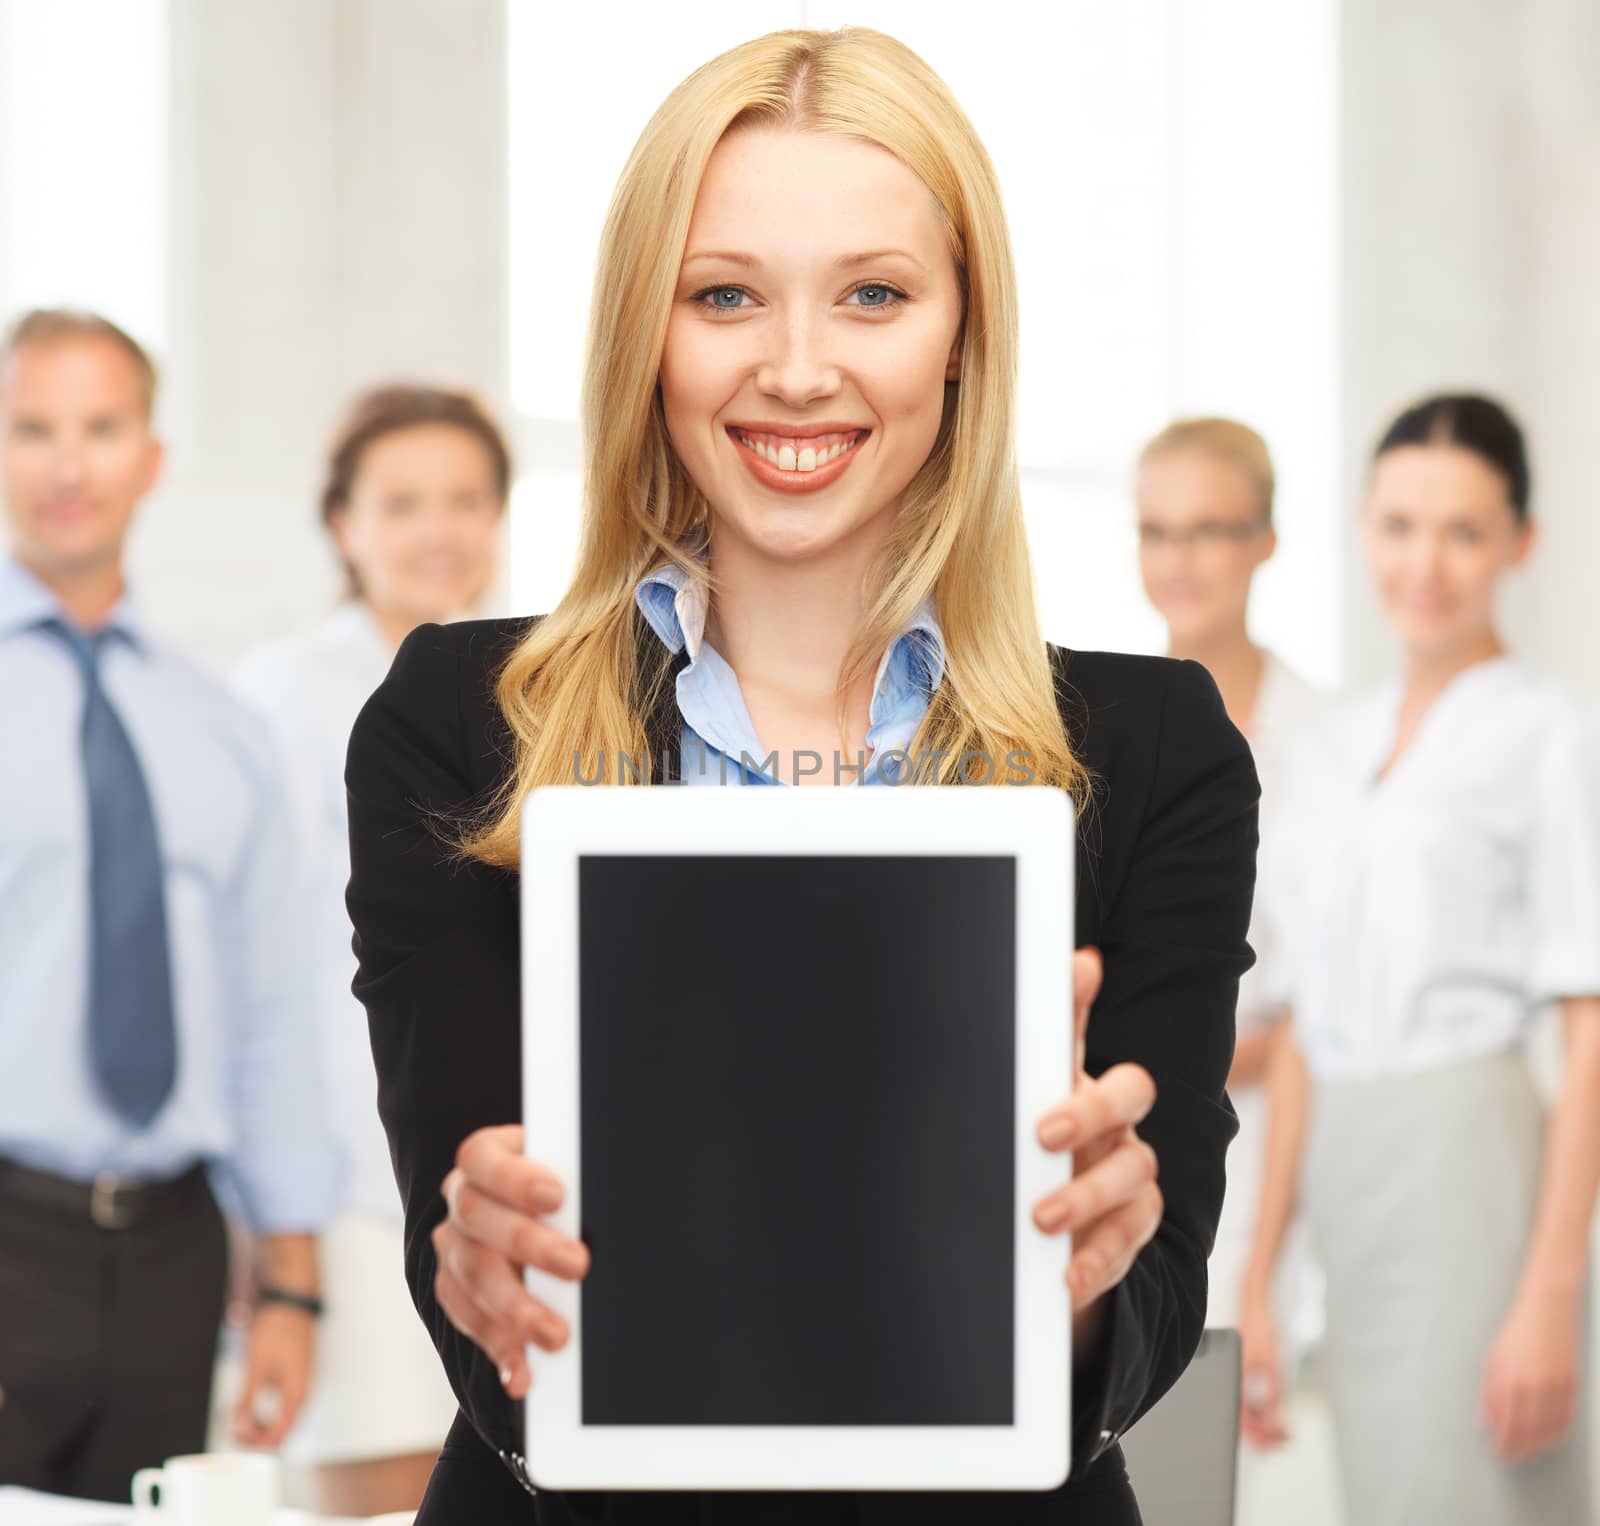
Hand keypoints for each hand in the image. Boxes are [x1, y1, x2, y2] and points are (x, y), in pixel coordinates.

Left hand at [231, 1304, 315, 1446]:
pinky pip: (283, 1406)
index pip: (280, 1435)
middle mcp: (303, 1393)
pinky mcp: (296, 1379)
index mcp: (296, 1393)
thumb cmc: (277, 1330)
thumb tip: (237, 1428)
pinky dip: (266, 1411)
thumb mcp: (256, 1366)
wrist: (292, 1303)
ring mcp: (301, 1385)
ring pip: (283, 1419)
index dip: (255, 1442)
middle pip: (282, 1430)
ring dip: (260, 1424)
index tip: (234, 1434)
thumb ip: (247, 1400)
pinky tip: (249, 1404)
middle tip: (231, 1427)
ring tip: (236, 1417)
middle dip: (255, 1435)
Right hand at [435, 1123, 589, 1399]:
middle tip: (579, 1266)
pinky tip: (523, 1374)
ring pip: (473, 1275)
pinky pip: (469, 1320)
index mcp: (486, 1157)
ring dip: (517, 1309)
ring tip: (557, 1337)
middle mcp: (461, 1198)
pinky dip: (500, 1348)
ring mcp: (453, 1246)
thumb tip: (622, 1197)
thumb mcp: (574, 1175)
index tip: (558, 1197)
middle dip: (529, 1244)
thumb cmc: (570, 1191)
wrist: (547, 1220)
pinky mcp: (454, 1290)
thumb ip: (583, 1183)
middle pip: (477, 1217)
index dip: (515, 1178)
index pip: (483, 1157)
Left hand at [1032, 948, 1161, 1312]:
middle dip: (1092, 1108)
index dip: (1080, 998)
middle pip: (1130, 1091)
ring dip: (1087, 1194)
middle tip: (1044, 1134)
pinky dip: (1100, 1257)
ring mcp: (1128, 1170)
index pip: (1076, 1032)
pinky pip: (1131, 1235)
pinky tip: (1068, 1273)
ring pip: (1134, 1169)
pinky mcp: (1132, 1225)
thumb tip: (1002, 1007)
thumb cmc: (1016, 1168)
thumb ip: (997, 1077)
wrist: (1030, 1247)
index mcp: (1071, 1083)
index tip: (1079, 967)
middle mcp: (1110, 1119)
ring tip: (1041, 1219)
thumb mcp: (998, 1124)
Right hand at [1237, 1286, 1288, 1448]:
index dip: (1264, 1435)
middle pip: (1242, 1422)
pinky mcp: (1239, 1373)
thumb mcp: (1273, 1366)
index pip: (1244, 1421)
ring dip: (1262, 1425)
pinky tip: (1271, 1415)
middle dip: (1264, 1435)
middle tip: (1286, 1439)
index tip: (1283, 1438)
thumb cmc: (1260, 1331)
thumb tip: (1275, 1420)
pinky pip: (1245, 1402)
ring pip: (1244, 1413)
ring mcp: (1233, 1378)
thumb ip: (1273, 1396)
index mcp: (1234, 1381)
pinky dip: (1259, 1412)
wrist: (1254, 1307)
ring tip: (1283, 1430)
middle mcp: (1230, 1381)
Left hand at [1480, 1286, 1581, 1462]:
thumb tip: (1485, 1419)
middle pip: (1528, 1430)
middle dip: (1519, 1448)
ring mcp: (1556, 1386)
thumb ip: (1489, 1391)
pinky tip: (1548, 1437)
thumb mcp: (1494, 1358)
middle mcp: (1535, 1386)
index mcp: (1512, 1378)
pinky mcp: (1572, 1384)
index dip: (1505, 1441)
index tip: (1499, 1450)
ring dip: (1538, 1445)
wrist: (1548, 1309)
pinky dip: (1557, 1433)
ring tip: (1528, 1451)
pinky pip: (1566, 1417)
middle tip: (1511, 1457)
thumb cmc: (1516, 1331)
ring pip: (1550, 1428)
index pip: (1508, 1423)